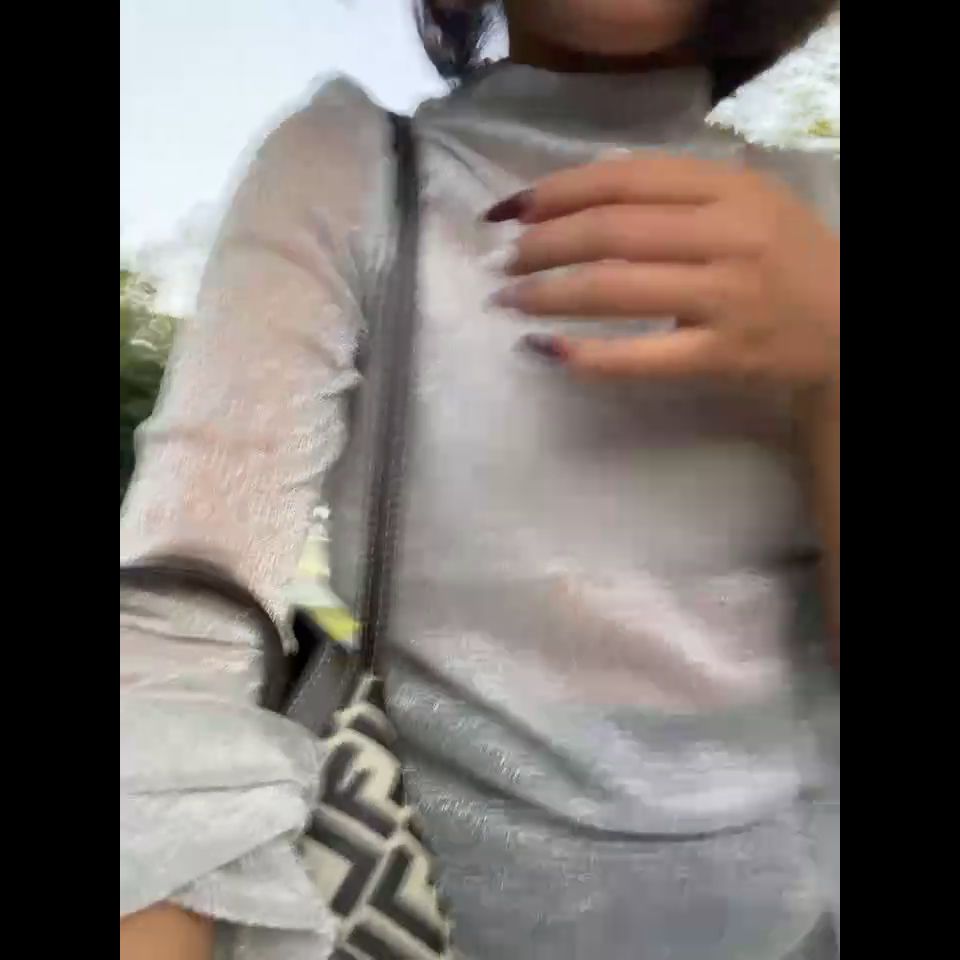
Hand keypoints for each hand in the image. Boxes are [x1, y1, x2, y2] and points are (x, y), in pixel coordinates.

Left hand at [486, 152, 839, 391]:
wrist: (848, 324)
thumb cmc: (784, 256)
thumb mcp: (744, 201)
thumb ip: (674, 191)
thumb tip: (575, 198)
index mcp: (728, 188)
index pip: (623, 178)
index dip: (556, 191)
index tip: (509, 210)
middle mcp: (728, 235)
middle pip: (611, 230)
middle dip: (542, 245)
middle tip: (502, 261)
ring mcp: (726, 297)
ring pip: (616, 288)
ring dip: (548, 294)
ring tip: (509, 299)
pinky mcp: (722, 355)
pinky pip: (642, 357)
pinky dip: (587, 356)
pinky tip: (547, 352)